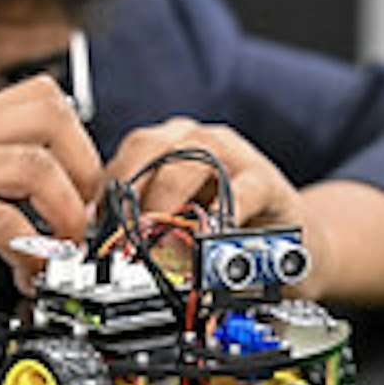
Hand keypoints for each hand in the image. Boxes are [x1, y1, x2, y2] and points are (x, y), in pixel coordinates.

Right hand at [0, 76, 100, 316]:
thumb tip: (52, 188)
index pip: (44, 96)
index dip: (80, 141)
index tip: (82, 190)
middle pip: (51, 117)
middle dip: (85, 170)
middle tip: (81, 219)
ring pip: (34, 168)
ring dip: (65, 216)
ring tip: (60, 251)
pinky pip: (0, 224)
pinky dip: (28, 254)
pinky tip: (24, 275)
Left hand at [103, 117, 304, 230]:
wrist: (290, 243)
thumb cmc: (226, 229)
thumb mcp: (177, 223)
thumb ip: (143, 223)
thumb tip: (97, 238)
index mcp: (170, 145)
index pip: (126, 154)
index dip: (105, 190)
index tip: (93, 228)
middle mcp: (199, 141)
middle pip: (150, 146)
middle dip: (128, 192)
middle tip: (119, 235)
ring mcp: (235, 155)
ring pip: (192, 157)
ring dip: (167, 199)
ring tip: (155, 236)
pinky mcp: (268, 181)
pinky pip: (243, 190)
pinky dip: (223, 213)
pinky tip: (210, 236)